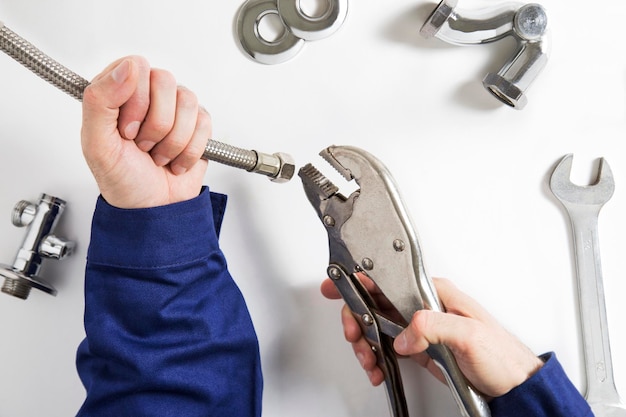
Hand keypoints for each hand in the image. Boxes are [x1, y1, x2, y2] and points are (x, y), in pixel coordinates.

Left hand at [81, 56, 210, 208]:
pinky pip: (204, 122)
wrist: (153, 208)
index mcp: (118, 92)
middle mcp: (148, 94)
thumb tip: (127, 67)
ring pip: (188, 101)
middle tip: (143, 145)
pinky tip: (176, 160)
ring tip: (159, 155)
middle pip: (165, 80)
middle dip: (156, 123)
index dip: (135, 100)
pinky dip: (190, 150)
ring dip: (173, 140)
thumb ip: (99, 100)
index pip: (135, 67)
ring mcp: (175, 108)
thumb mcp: (96, 144)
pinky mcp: (198, 124)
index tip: (126, 130)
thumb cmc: (122, 179)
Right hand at [321, 276, 543, 397]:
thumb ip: (433, 326)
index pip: (389, 280)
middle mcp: (425, 307)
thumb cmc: (502, 356)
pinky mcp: (421, 348)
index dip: (360, 284)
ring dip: (365, 342)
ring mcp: (421, 328)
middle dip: (358, 320)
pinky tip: (378, 367)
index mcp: (435, 294)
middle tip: (355, 337)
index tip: (338, 288)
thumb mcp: (469, 335)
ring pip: (377, 326)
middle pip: (376, 304)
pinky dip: (377, 356)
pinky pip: (388, 346)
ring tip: (369, 360)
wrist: (514, 387)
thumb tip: (403, 333)